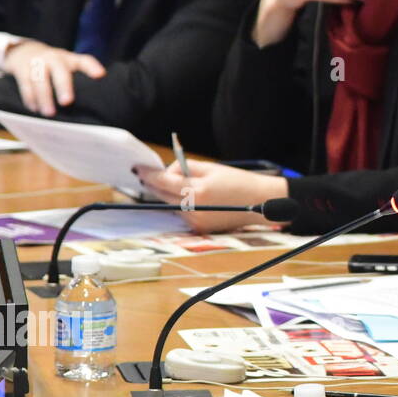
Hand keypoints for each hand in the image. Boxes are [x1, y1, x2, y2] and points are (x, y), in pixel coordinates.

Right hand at [1, 40, 105, 116]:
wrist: (25, 51)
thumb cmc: (55, 64)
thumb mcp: (69, 64)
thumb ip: (82, 77)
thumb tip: (97, 101)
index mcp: (70, 59)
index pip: (84, 61)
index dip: (92, 67)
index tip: (100, 75)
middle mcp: (54, 58)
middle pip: (60, 72)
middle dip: (63, 86)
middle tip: (67, 102)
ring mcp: (37, 63)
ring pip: (39, 80)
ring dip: (44, 97)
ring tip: (49, 113)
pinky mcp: (22, 69)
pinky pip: (25, 84)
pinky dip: (30, 98)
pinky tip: (35, 108)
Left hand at [134, 158, 286, 232]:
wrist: (260, 202)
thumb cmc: (238, 181)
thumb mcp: (212, 168)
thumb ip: (186, 168)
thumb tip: (167, 172)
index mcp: (196, 190)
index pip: (162, 181)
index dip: (148, 174)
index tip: (137, 168)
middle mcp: (192, 209)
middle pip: (162, 195)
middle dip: (155, 184)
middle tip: (147, 174)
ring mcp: (195, 221)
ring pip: (170, 205)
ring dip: (169, 194)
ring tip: (182, 184)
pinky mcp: (199, 228)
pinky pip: (182, 214)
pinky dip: (181, 204)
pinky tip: (193, 197)